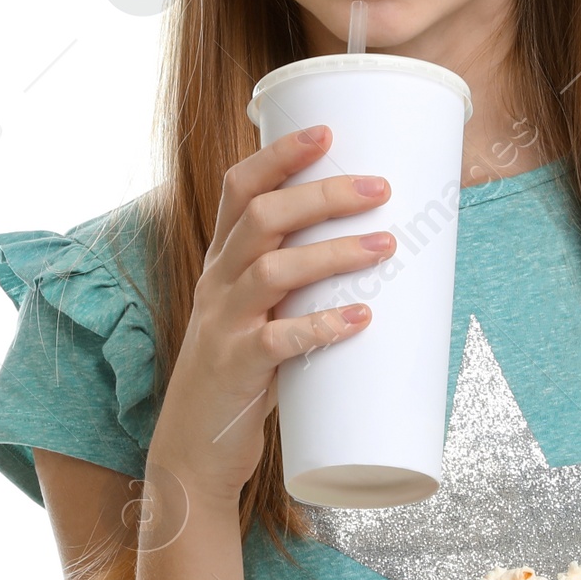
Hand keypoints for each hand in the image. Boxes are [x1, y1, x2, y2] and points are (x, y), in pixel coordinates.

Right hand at [147, 125, 394, 506]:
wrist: (194, 448)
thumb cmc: (241, 372)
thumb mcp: (258, 313)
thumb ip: (301, 282)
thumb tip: (382, 248)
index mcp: (222, 261)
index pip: (238, 188)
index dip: (279, 155)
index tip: (327, 131)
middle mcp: (217, 283)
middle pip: (263, 217)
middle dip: (323, 194)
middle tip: (379, 188)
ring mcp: (223, 325)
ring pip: (272, 270)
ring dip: (333, 253)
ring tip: (386, 245)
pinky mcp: (236, 368)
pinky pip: (279, 340)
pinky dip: (322, 326)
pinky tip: (360, 318)